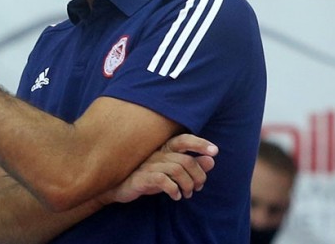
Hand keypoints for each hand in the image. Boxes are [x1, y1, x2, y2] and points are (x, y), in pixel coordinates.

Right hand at [101, 134, 217, 203]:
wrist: (119, 188)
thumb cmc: (148, 177)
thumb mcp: (172, 172)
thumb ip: (191, 165)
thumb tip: (211, 160)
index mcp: (164, 148)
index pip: (184, 140)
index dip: (200, 144)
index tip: (215, 151)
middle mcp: (157, 153)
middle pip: (186, 160)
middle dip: (198, 176)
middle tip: (197, 188)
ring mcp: (149, 165)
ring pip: (178, 170)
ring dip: (188, 185)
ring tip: (187, 194)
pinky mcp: (142, 178)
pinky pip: (163, 180)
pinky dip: (174, 189)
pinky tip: (176, 196)